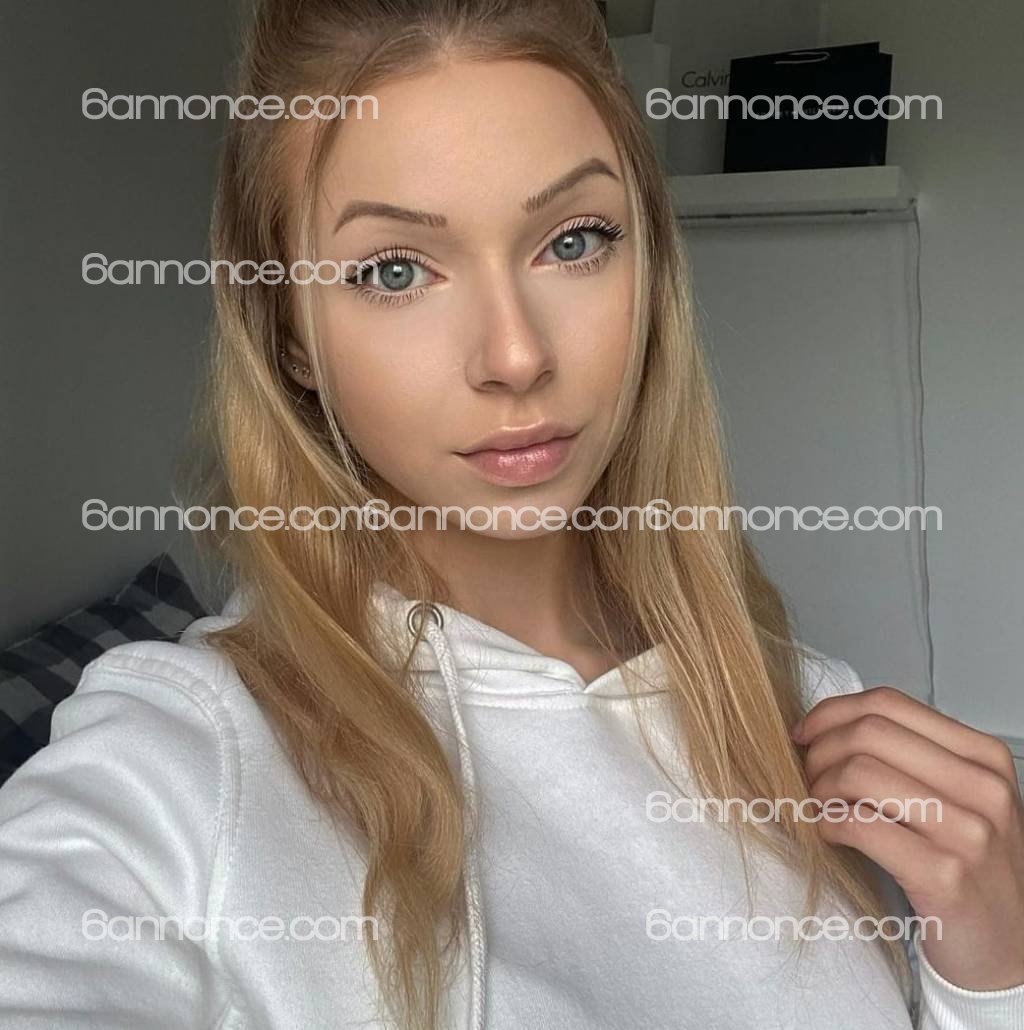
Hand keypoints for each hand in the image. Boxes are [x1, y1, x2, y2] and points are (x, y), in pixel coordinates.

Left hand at [792, 685, 1023, 989]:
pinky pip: (858, 825)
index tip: (805, 733)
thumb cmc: (970, 869)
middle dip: (821, 750)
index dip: (832, 713)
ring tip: (818, 806)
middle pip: (869, 732)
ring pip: (859, 772)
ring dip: (820, 787)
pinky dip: (827, 823)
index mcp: (983, 757)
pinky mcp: (945, 876)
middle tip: (807, 776)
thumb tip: (829, 725)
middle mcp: (984, 788)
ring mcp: (969, 832)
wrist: (1008, 950)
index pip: (889, 703)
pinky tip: (827, 833)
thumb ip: (908, 757)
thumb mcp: (957, 798)